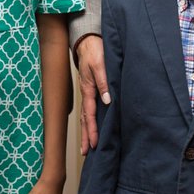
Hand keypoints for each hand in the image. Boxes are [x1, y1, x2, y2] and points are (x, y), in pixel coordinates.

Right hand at [75, 34, 108, 154]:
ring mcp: (88, 91)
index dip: (92, 130)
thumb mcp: (100, 64)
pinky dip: (89, 120)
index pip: (90, 114)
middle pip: (85, 119)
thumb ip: (103, 81)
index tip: (94, 144)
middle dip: (86, 136)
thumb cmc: (95, 51)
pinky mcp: (91, 88)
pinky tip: (92, 126)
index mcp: (88, 89)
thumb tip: (107, 100)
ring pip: (86, 115)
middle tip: (86, 153)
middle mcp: (87, 93)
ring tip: (87, 146)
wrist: (88, 40)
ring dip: (86, 130)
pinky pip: (89, 108)